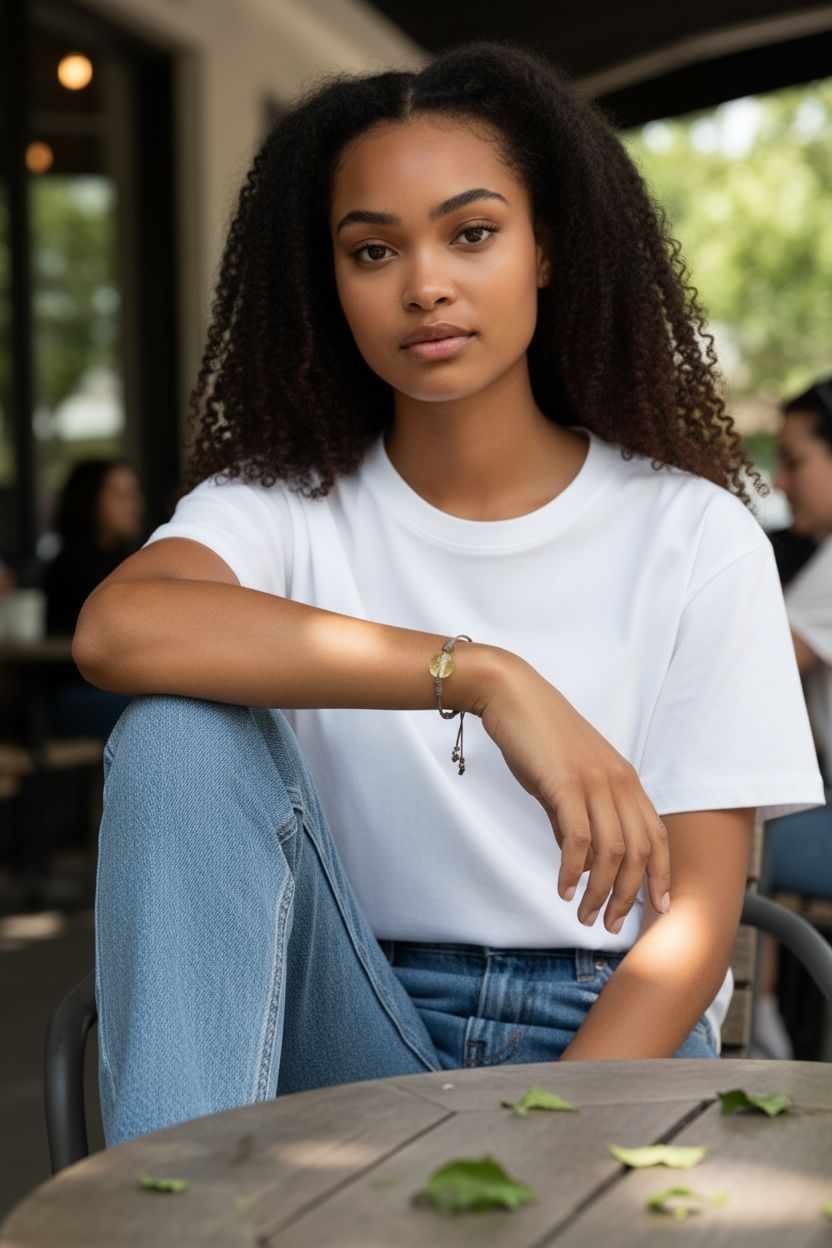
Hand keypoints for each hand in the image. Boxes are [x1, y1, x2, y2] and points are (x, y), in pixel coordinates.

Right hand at [476, 653, 669, 932]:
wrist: (512, 694)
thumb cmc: (537, 734)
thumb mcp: (568, 776)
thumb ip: (578, 815)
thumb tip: (579, 857)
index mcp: (625, 779)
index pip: (656, 835)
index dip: (661, 874)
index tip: (658, 907)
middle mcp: (618, 781)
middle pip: (639, 851)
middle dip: (629, 895)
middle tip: (611, 924)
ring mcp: (594, 781)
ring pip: (612, 851)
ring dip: (601, 891)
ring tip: (586, 915)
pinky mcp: (565, 783)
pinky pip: (578, 838)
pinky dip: (573, 869)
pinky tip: (563, 888)